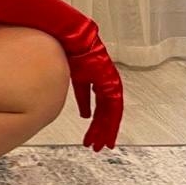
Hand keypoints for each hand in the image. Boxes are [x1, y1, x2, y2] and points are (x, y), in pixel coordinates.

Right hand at [67, 36, 123, 151]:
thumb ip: (82, 97)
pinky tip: (101, 129)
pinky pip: (113, 107)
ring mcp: (111, 84)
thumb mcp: (76, 79)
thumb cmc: (72, 52)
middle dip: (102, 131)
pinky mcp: (110, 83)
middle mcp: (109, 84)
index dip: (100, 123)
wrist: (72, 38)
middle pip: (108, 114)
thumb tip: (84, 113)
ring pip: (112, 114)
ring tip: (99, 144)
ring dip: (105, 130)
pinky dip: (108, 120)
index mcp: (101, 82)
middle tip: (98, 146)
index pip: (103, 108)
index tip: (96, 136)